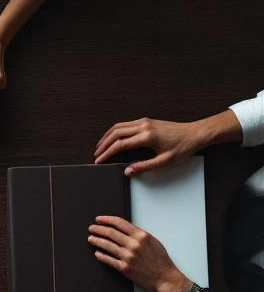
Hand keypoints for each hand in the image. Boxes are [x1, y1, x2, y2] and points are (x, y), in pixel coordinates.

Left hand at [88, 216, 191, 291]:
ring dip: (96, 241)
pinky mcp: (124, 267)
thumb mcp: (153, 241)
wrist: (164, 277)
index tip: (99, 219)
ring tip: (91, 238)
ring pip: (106, 245)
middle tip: (91, 228)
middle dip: (98, 229)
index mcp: (141, 236)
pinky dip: (101, 255)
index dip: (106, 220)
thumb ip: (138, 234)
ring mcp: (128, 256)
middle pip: (110, 233)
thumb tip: (124, 228)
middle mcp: (133, 244)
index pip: (119, 223)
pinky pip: (108, 260)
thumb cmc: (160, 260)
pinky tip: (97, 253)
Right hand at [94, 118, 208, 175]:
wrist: (196, 133)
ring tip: (100, 146)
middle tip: (96, 154)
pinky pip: (125, 124)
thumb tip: (128, 170)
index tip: (99, 159)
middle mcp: (144, 126)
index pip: (120, 144)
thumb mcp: (164, 161)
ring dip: (107, 136)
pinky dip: (115, 131)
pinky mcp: (147, 121)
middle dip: (103, 144)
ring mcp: (145, 122)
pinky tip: (113, 138)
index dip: (107, 153)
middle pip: (115, 133)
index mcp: (147, 137)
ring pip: (119, 126)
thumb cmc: (183, 147)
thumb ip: (144, 166)